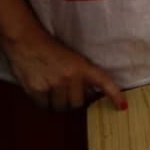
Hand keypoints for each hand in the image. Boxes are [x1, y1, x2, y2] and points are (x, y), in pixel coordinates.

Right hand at [3, 31, 125, 111]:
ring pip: (61, 108)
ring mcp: (53, 85)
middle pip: (78, 103)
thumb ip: (82, 75)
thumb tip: (91, 94)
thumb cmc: (50, 49)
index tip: (122, 105)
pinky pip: (45, 107)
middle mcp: (70, 77)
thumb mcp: (72, 58)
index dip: (114, 95)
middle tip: (68, 92)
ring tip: (54, 91)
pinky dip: (45, 104)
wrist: (26, 41)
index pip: (103, 81)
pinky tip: (43, 93)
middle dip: (74, 100)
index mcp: (82, 66)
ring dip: (59, 103)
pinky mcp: (37, 90)